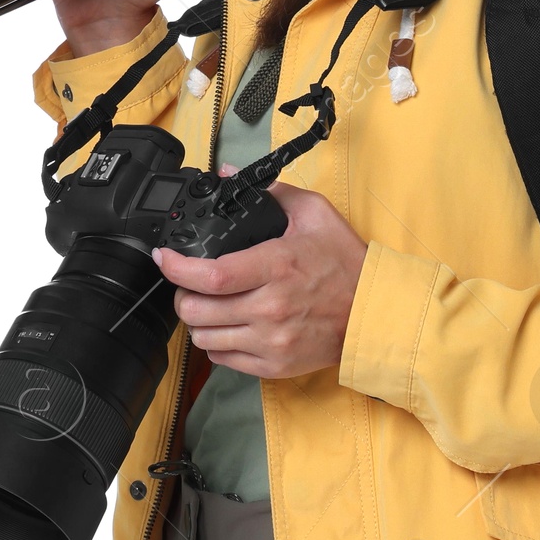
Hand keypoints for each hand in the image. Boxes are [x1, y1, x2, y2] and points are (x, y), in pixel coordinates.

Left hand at [152, 175, 369, 378]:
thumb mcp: (315, 215)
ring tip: (209, 305)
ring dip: (198, 320)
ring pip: (204, 337)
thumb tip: (229, 174)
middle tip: (190, 282)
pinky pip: (223, 359)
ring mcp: (271, 340)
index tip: (166, 258)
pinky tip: (229, 325)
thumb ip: (272, 192)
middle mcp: (270, 308)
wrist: (374, 314)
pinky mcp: (273, 365)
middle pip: (197, 310)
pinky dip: (217, 342)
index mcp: (277, 267)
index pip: (211, 275)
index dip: (177, 268)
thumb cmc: (347, 265)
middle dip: (183, 293)